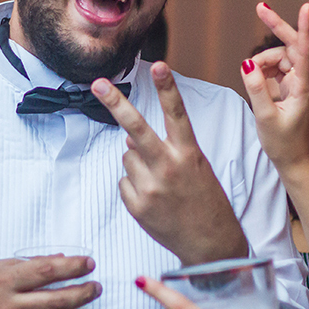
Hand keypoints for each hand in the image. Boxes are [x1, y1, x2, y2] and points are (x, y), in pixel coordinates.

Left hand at [91, 61, 246, 265]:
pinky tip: (154, 199)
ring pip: (127, 157)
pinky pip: (124, 181)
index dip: (167, 88)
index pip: (177, 114)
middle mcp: (169, 168)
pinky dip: (134, 186)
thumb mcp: (195, 168)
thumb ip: (166, 149)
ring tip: (161, 184)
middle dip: (115, 103)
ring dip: (137, 163)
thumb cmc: (206, 201)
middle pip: (136, 130)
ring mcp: (151, 188)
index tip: (158, 64)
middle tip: (97, 84)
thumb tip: (129, 140)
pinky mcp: (137, 206)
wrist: (211, 244)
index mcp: (189, 154)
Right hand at [241, 3, 308, 175]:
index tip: (306, 7)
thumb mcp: (266, 118)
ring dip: (263, 61)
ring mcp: (300, 83)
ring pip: (280, 58)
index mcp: (305, 87)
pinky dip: (264, 71)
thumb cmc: (285, 144)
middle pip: (291, 46)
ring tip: (251, 78)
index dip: (304, 28)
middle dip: (276, 28)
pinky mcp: (293, 88)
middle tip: (260, 8)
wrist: (297, 162)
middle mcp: (305, 81)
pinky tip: (257, 82)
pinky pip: (277, 70)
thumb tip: (247, 62)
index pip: (305, 51)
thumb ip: (256, 89)